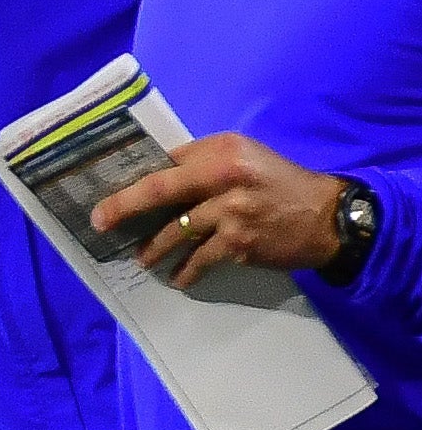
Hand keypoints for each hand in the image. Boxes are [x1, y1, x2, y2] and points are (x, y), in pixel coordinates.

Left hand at [92, 133, 350, 287]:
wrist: (328, 217)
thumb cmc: (281, 185)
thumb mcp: (247, 159)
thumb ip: (206, 163)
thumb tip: (156, 176)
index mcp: (223, 150)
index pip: (168, 161)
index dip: (135, 178)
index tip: (107, 191)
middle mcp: (225, 176)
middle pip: (159, 189)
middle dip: (122, 207)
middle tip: (99, 222)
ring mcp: (231, 210)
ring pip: (174, 231)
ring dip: (153, 249)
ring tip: (142, 258)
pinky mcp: (238, 242)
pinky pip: (198, 260)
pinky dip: (185, 272)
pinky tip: (177, 279)